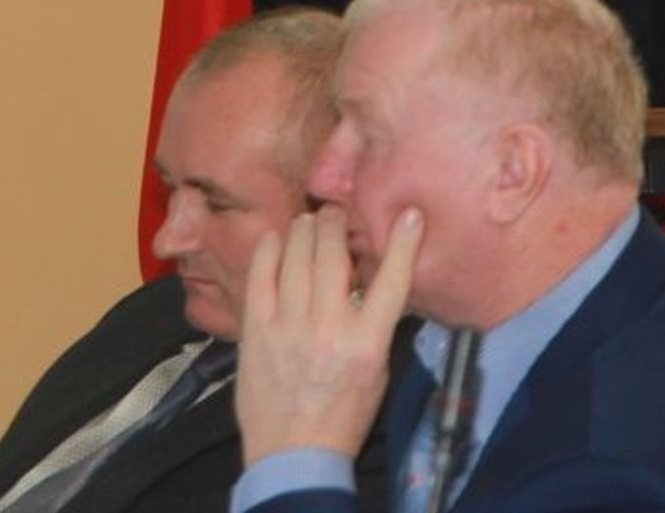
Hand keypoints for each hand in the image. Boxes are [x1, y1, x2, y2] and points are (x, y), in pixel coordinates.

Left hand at [236, 204, 422, 463]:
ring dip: (305, 230)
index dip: (403, 243)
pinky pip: (260, 277)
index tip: (410, 214)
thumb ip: (374, 323)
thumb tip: (370, 278)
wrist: (294, 453)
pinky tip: (275, 238)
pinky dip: (268, 251)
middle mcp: (327, 328)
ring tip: (309, 220)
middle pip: (332, 256)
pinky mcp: (255, 331)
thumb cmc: (343, 414)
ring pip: (296, 257)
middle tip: (336, 211)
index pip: (391, 281)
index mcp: (365, 343)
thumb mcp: (376, 370)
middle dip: (336, 223)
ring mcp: (287, 327)